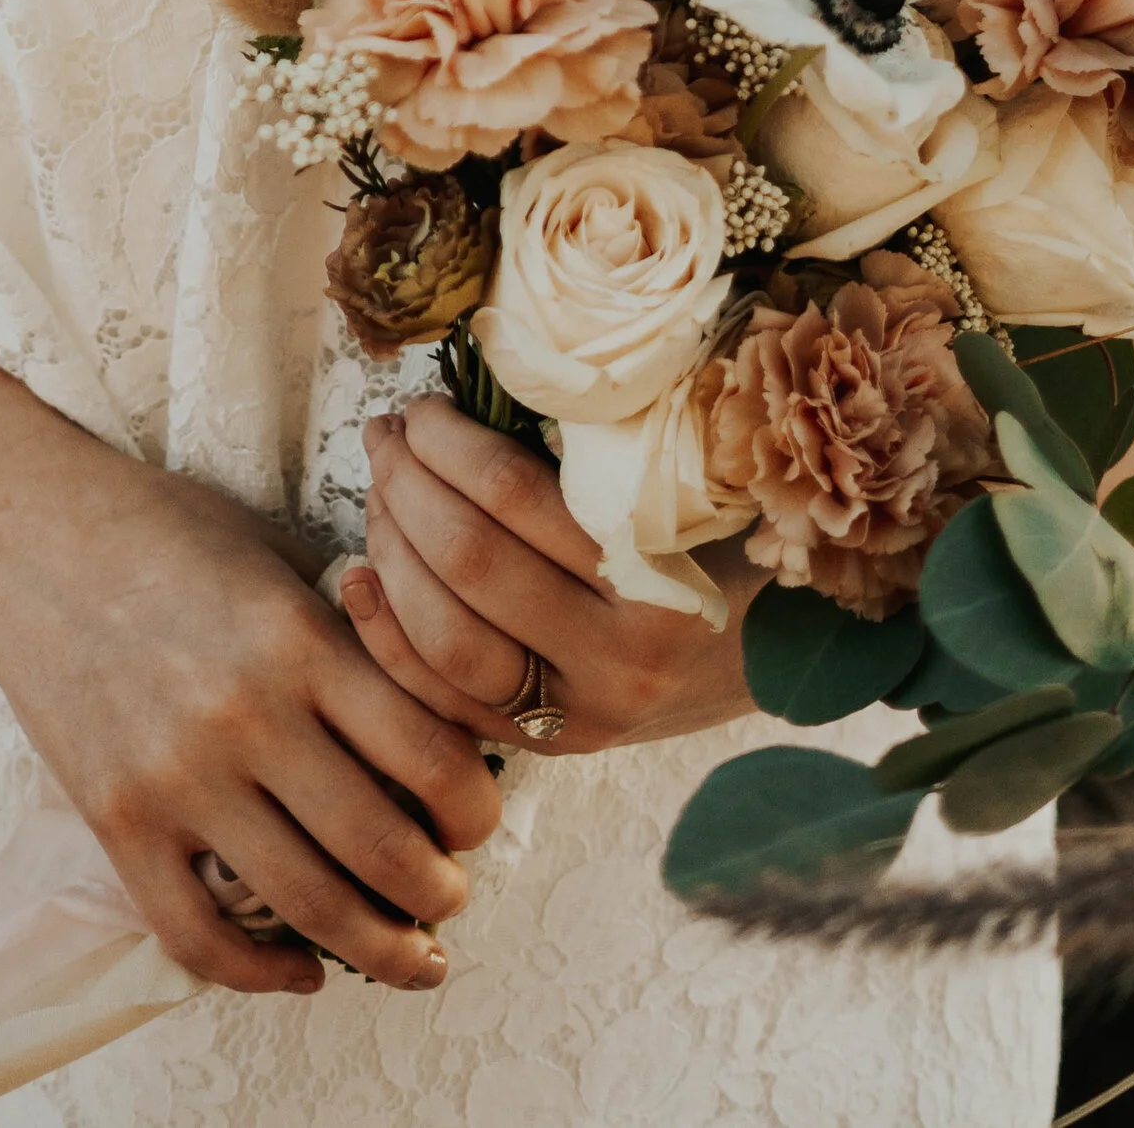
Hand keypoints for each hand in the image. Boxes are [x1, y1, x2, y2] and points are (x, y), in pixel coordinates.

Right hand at [0, 446, 503, 998]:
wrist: (27, 537)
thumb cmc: (162, 531)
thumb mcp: (277, 553)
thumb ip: (350, 630)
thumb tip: (432, 712)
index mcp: (300, 638)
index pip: (431, 757)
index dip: (477, 811)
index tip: (477, 821)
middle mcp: (245, 713)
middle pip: (384, 849)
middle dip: (441, 894)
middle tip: (451, 899)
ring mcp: (176, 776)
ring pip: (309, 905)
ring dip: (380, 950)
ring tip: (408, 955)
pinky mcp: (117, 821)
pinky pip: (199, 936)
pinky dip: (264, 975)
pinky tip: (303, 969)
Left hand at [346, 399, 754, 756]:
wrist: (774, 658)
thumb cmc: (717, 541)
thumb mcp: (674, 486)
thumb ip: (589, 452)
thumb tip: (473, 384)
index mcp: (656, 578)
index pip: (513, 495)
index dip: (447, 441)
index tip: (423, 406)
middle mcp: (618, 660)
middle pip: (468, 565)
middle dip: (404, 485)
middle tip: (385, 436)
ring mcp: (579, 716)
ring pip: (443, 641)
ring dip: (388, 551)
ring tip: (377, 493)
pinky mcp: (547, 749)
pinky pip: (442, 700)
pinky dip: (387, 634)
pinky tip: (359, 575)